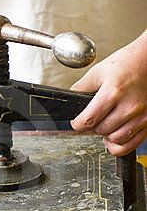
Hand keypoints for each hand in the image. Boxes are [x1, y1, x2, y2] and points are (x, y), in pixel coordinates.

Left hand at [70, 32, 146, 155]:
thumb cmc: (127, 64)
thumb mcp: (98, 72)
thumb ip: (81, 87)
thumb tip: (70, 101)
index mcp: (113, 92)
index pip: (88, 120)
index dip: (77, 124)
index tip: (76, 123)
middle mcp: (129, 106)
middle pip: (101, 131)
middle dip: (93, 127)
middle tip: (94, 119)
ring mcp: (141, 116)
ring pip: (115, 140)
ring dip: (106, 136)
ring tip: (106, 124)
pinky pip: (130, 145)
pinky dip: (119, 145)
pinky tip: (115, 135)